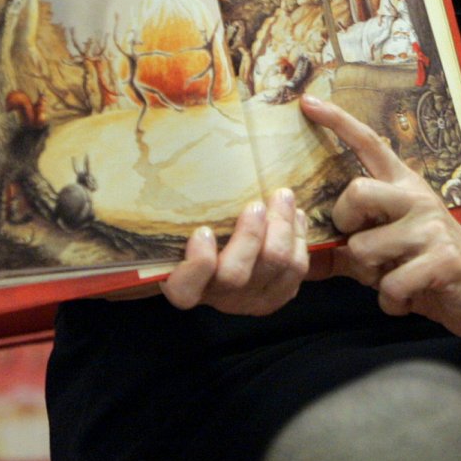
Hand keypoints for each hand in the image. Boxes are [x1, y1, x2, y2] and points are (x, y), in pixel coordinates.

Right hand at [160, 188, 308, 315]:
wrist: (225, 254)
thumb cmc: (199, 231)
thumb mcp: (182, 226)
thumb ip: (181, 211)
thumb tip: (161, 161)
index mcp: (185, 285)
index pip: (185, 288)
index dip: (197, 264)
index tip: (203, 231)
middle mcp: (217, 297)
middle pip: (236, 275)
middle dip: (250, 236)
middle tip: (255, 205)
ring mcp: (250, 299)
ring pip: (274, 267)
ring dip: (282, 228)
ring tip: (281, 197)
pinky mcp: (278, 294)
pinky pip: (297, 269)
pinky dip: (299, 237)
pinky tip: (295, 215)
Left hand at [299, 94, 460, 338]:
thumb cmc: (431, 263)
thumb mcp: (390, 249)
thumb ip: (347, 249)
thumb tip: (302, 255)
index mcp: (404, 186)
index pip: (370, 144)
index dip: (338, 122)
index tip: (308, 103)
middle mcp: (417, 198)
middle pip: (356, 192)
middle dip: (345, 224)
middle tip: (359, 243)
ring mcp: (431, 227)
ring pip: (365, 250)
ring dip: (371, 276)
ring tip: (394, 276)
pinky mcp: (443, 260)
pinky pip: (390, 286)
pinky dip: (391, 301)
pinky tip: (409, 296)